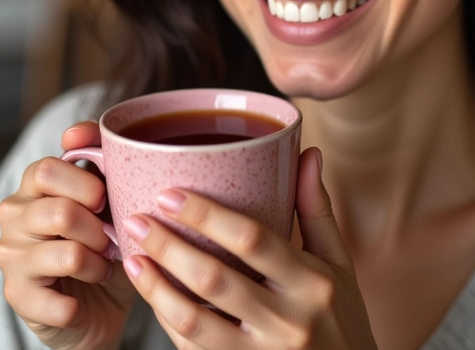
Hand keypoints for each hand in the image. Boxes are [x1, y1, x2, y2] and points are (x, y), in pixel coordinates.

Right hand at [0, 122, 136, 349]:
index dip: (85, 184)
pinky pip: (58, 301)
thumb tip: (77, 133)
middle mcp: (14, 214)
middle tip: (111, 238)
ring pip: (68, 254)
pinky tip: (81, 300)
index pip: (47, 170)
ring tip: (105, 267)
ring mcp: (10, 256)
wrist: (99, 298)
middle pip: (60, 212)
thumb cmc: (105, 235)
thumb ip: (99, 156)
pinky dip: (79, 302)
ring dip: (98, 264)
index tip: (104, 197)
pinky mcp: (17, 297)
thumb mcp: (111, 193)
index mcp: (35, 184)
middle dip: (98, 228)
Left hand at [121, 147, 377, 349]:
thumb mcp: (339, 265)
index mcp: (313, 283)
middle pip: (216, 279)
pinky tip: (153, 297)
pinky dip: (168, 322)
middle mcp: (290, 322)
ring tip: (132, 258)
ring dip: (157, 288)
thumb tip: (308, 153)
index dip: (206, 215)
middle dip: (169, 247)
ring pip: (196, 321)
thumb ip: (317, 210)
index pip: (253, 239)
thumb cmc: (342, 319)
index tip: (169, 194)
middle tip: (136, 221)